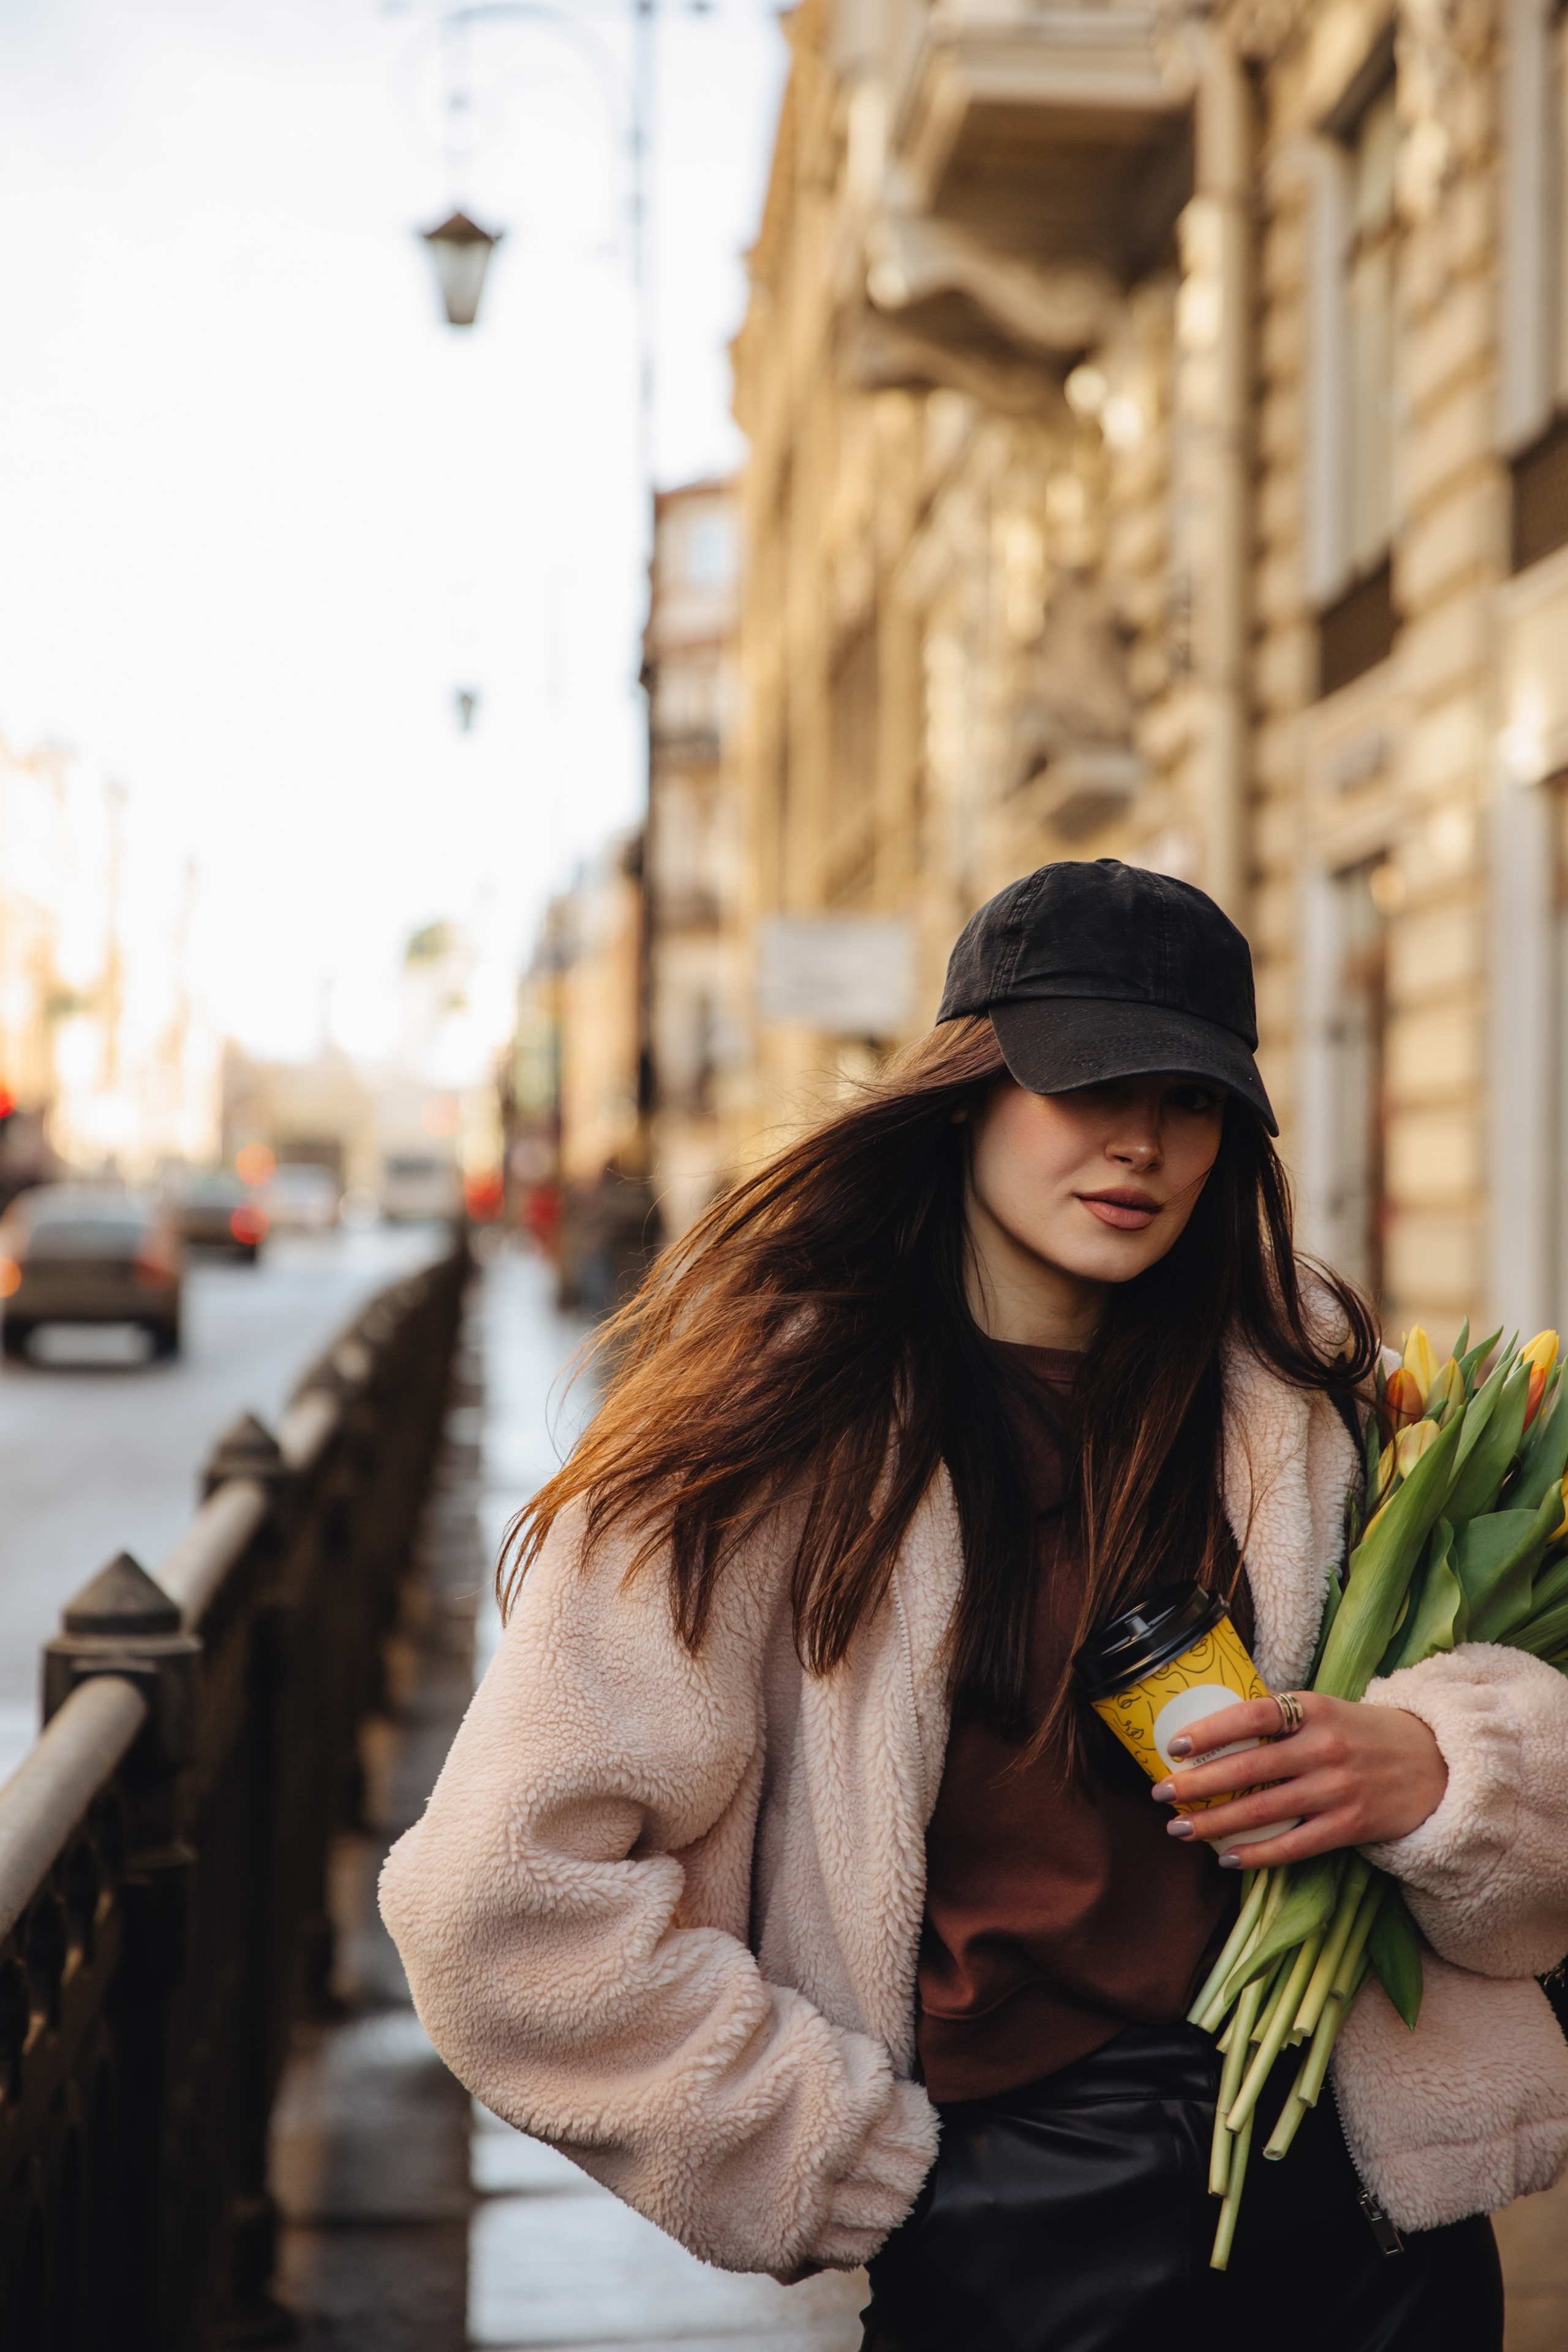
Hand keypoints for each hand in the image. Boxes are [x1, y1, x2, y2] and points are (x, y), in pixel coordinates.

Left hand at [1151, 1692, 1448, 1867]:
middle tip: (1160, 1794)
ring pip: (1264, 1812)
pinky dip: (1257, 1855)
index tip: (1175, 1745)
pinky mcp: (1351, 1827)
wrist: (1435, 1764)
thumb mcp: (1325, 1710)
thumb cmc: (1363, 1733)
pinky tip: (1226, 1858)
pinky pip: (1294, 1845)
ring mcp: (1338, 1790)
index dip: (1211, 1730)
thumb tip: (1213, 1727)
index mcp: (1314, 1710)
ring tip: (1179, 1828)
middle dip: (1198, 1784)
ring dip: (1215, 1823)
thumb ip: (1279, 1719)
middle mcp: (1324, 1748)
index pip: (1252, 1716)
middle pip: (1249, 1770)